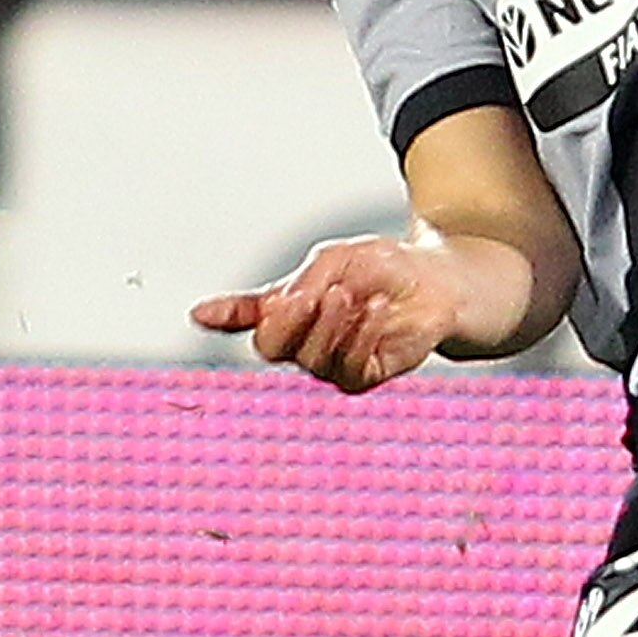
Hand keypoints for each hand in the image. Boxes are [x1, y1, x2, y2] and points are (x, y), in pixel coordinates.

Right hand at [191, 234, 476, 394]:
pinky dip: (359, 335)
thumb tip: (274, 305)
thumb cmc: (384, 268)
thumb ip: (304, 282)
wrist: (436, 284)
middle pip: (270, 346)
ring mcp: (329, 361)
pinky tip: (375, 309)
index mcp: (288, 307)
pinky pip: (348, 368)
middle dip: (286, 321)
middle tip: (310, 294)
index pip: (245, 315)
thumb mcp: (339, 259)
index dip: (221, 315)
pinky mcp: (361, 377)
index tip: (201, 314)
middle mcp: (302, 339)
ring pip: (308, 359)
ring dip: (326, 325)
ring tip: (346, 294)